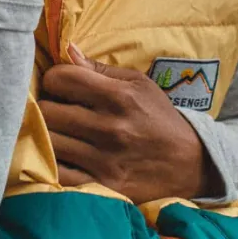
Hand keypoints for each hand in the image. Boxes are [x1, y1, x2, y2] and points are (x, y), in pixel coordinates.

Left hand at [38, 44, 216, 204]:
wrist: (191, 164)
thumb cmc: (159, 117)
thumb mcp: (138, 83)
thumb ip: (100, 69)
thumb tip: (68, 50)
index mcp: (118, 96)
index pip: (60, 78)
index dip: (53, 79)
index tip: (59, 86)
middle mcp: (110, 128)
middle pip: (47, 111)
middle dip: (46, 107)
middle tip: (56, 110)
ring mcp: (105, 161)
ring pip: (48, 142)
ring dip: (47, 135)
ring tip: (57, 132)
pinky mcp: (104, 187)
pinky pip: (59, 175)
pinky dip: (52, 164)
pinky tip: (60, 156)